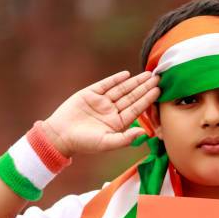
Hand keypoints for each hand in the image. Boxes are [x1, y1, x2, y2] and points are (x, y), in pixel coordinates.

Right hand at [41, 70, 159, 156]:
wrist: (59, 136)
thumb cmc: (84, 143)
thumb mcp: (106, 143)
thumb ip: (125, 138)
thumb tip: (144, 133)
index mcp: (118, 123)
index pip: (136, 108)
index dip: (147, 99)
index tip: (158, 90)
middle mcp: (112, 111)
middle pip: (132, 96)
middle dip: (144, 87)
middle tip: (158, 78)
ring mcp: (102, 102)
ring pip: (121, 89)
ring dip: (134, 81)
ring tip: (147, 74)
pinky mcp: (90, 94)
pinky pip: (105, 84)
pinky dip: (115, 79)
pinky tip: (126, 74)